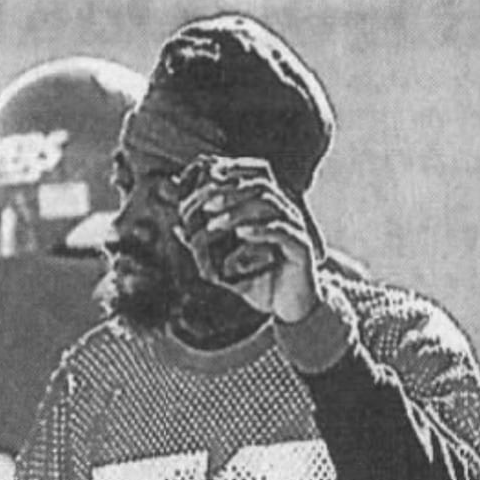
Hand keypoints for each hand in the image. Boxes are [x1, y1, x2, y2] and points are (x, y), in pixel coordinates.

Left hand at [175, 155, 321, 324]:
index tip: (205, 181)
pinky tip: (242, 233)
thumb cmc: (260, 281)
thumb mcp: (226, 264)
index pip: (255, 176)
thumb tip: (177, 228)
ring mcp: (295, 228)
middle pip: (261, 186)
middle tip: (205, 205)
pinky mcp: (302, 248)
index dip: (233, 172)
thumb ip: (203, 246)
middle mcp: (284, 213)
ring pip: (271, 205)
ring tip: (214, 224)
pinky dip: (260, 230)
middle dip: (230, 192)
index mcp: (269, 209)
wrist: (292, 307)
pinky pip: (283, 232)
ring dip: (239, 211)